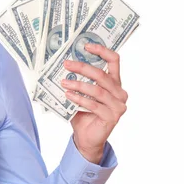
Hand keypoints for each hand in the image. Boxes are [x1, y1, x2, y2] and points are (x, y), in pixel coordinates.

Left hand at [60, 43, 127, 163]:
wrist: (86, 138)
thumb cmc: (83, 113)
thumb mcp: (81, 94)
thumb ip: (79, 80)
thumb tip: (63, 64)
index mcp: (114, 83)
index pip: (114, 61)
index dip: (102, 51)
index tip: (86, 46)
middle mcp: (120, 93)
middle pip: (102, 75)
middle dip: (82, 68)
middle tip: (66, 64)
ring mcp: (118, 106)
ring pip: (98, 90)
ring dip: (79, 85)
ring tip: (64, 82)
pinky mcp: (112, 117)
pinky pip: (94, 105)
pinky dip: (80, 99)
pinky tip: (68, 96)